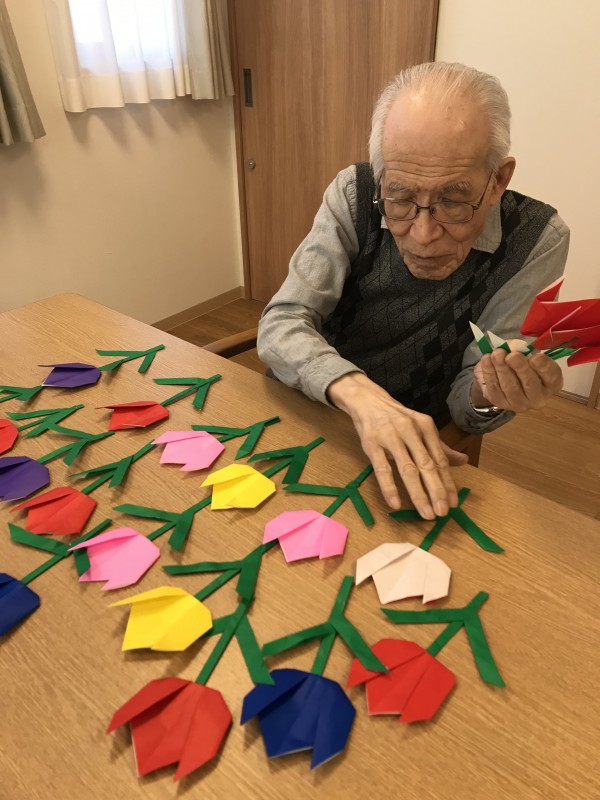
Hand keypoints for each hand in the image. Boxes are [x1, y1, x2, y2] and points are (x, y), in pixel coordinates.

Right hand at [327, 373, 467, 517]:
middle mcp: (410, 430)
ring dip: (418, 494)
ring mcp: (390, 437)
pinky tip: (395, 504)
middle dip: (437, 491)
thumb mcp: (420, 427)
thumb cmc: (396, 418)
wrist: (367, 400)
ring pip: (407, 469)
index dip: (447, 482)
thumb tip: (463, 461)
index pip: (439, 459)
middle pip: (427, 465)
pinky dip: (390, 488)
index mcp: (425, 426)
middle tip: (443, 513)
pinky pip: (382, 469)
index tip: (453, 503)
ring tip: (426, 513)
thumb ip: (440, 446)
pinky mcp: (372, 443)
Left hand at [472, 349, 562, 410]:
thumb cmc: (519, 362)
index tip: (536, 357)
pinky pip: (494, 387)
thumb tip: (512, 346)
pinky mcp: (500, 402)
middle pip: (530, 384)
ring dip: (502, 368)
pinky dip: (489, 372)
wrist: (499, 376)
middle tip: (512, 356)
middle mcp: (538, 397)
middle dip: (521, 368)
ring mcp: (519, 403)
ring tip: (497, 354)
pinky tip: (487, 360)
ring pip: (510, 386)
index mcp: (550, 383)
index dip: (544, 367)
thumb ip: (521, 348)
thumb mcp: (524, 351)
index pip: (552, 377)